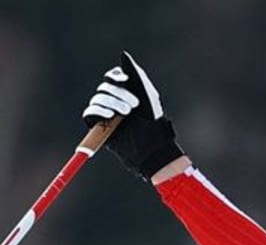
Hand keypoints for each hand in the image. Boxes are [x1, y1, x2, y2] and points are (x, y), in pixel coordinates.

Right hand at [82, 52, 183, 180]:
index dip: (116, 77)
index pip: (113, 77)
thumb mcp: (148, 95)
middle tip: (134, 105)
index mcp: (128, 93)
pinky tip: (110, 116)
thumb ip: (136, 74)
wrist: (152, 146)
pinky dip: (98, 111)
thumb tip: (124, 55)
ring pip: (97, 98)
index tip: (125, 80)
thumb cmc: (154, 123)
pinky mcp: (99, 126)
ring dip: (111, 103)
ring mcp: (106, 114)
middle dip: (118, 94)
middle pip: (105, 87)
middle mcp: (116, 102)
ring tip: (125, 113)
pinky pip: (90, 113)